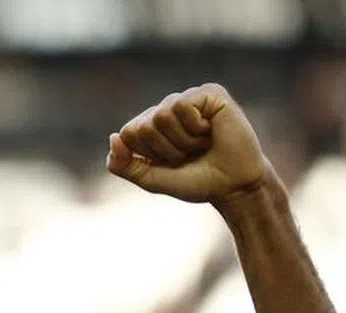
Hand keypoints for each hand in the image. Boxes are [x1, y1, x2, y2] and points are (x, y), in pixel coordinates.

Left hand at [106, 83, 268, 203]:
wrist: (233, 185)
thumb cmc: (194, 181)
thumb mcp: (151, 179)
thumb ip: (124, 165)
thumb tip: (113, 138)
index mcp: (149, 127)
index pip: (127, 134)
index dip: (148, 155)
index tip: (170, 163)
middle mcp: (165, 109)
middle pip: (143, 126)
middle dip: (165, 150)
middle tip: (188, 154)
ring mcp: (186, 99)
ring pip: (161, 116)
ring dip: (182, 141)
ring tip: (201, 144)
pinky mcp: (208, 93)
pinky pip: (182, 106)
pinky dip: (195, 128)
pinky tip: (211, 130)